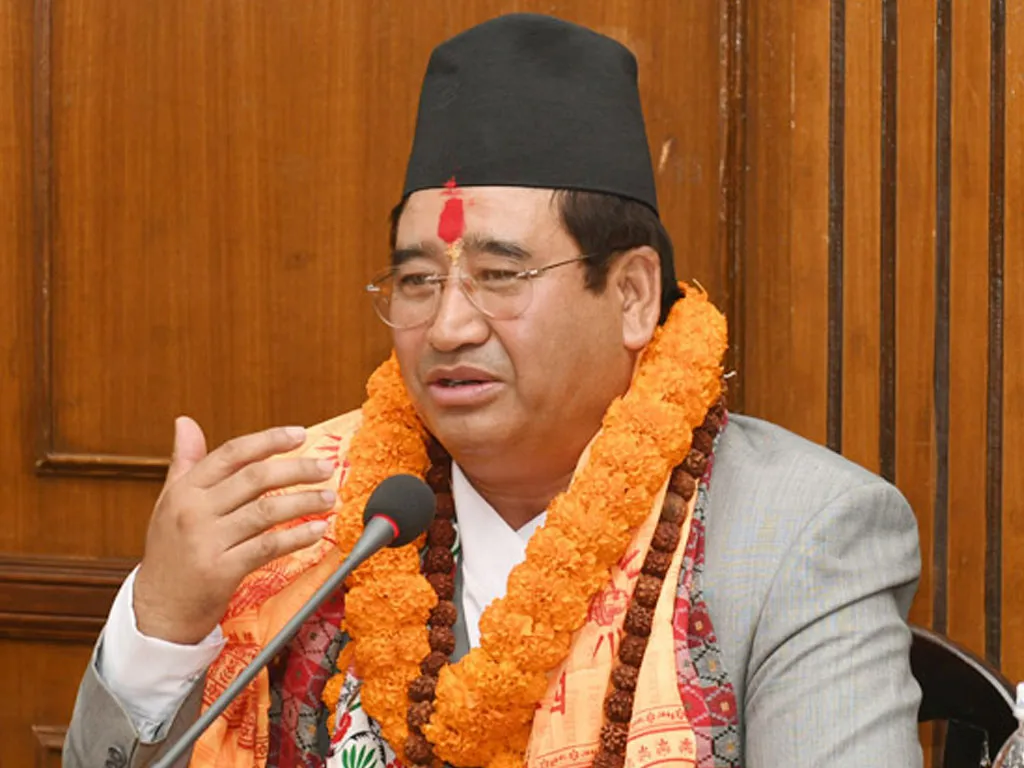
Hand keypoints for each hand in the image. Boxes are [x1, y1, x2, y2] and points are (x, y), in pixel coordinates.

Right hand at [133, 416, 335, 644]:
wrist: (157, 611)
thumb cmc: (170, 554)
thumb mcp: (170, 503)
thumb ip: (184, 462)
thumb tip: (185, 422)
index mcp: (184, 490)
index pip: (232, 454)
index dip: (269, 440)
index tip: (300, 434)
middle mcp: (194, 511)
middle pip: (255, 478)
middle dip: (297, 469)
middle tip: (326, 467)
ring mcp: (207, 541)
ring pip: (266, 511)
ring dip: (305, 502)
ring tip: (329, 498)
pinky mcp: (221, 571)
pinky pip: (268, 547)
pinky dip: (297, 537)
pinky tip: (317, 531)